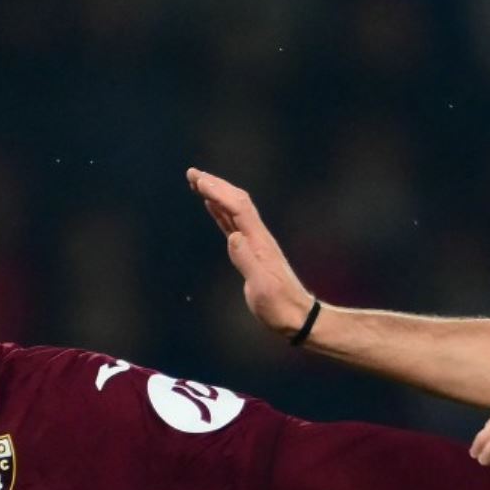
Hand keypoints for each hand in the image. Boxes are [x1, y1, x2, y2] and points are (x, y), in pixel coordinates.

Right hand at [187, 168, 317, 338]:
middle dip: (215, 185)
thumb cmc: (279, 306)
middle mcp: (257, 237)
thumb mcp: (262, 288)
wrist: (297, 316)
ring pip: (234, 209)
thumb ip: (247, 262)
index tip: (199, 181)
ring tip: (197, 181)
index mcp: (259, 242)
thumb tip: (233, 237)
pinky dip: (220, 211)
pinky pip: (232, 224)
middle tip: (192, 173)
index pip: (238, 208)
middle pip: (237, 201)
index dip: (218, 192)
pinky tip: (211, 205)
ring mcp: (254, 243)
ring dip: (216, 193)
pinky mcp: (250, 251)